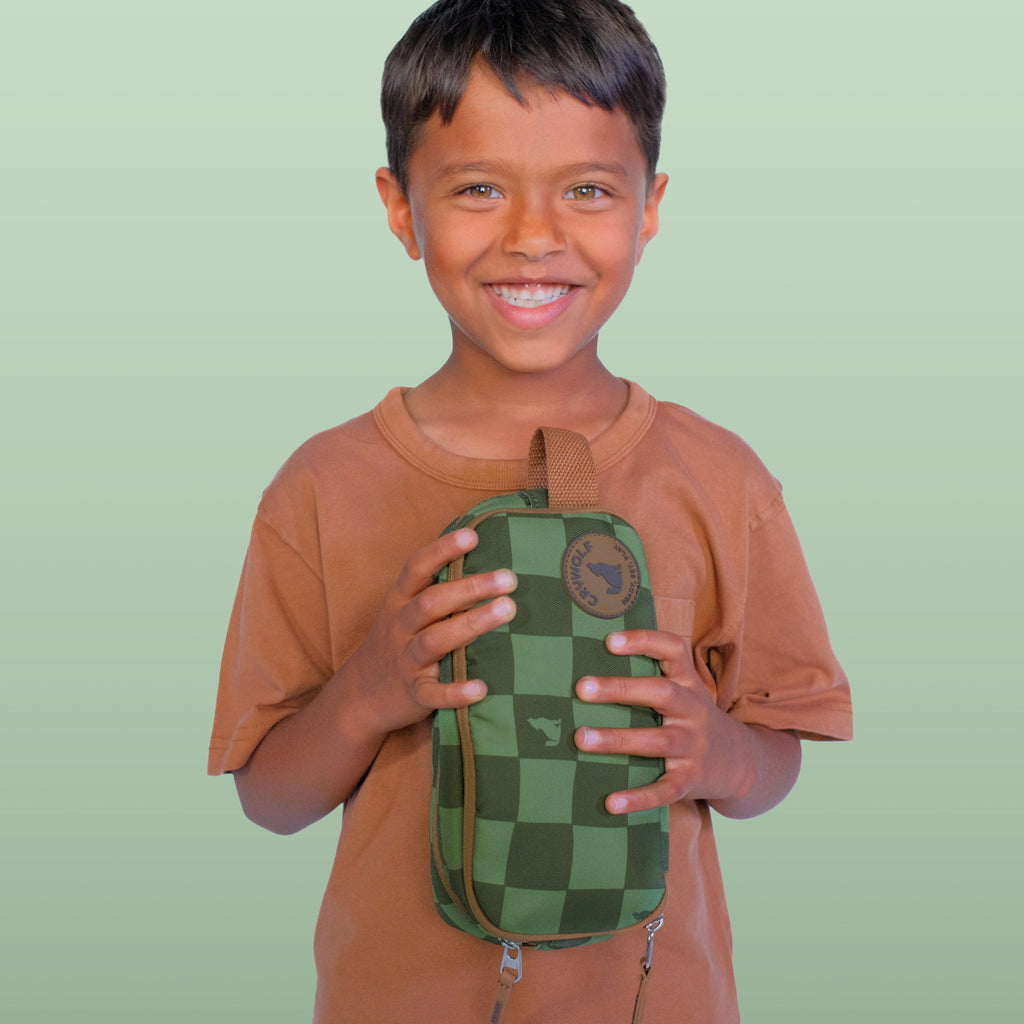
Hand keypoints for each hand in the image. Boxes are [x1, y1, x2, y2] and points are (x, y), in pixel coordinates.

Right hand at [347, 528, 517, 735]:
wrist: (360, 696)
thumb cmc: (398, 642)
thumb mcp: (404, 611)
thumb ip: (435, 589)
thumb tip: (486, 562)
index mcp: (399, 601)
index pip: (417, 568)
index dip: (442, 550)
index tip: (472, 536)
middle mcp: (400, 627)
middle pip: (432, 602)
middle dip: (470, 588)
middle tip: (509, 578)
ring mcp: (405, 661)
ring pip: (435, 641)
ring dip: (471, 624)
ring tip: (507, 610)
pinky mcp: (413, 694)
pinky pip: (433, 693)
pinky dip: (455, 692)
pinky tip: (481, 688)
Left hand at [574, 629, 756, 814]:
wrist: (739, 762)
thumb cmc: (691, 717)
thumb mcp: (683, 689)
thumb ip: (650, 672)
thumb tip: (590, 650)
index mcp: (688, 683)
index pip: (673, 650)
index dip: (644, 641)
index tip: (609, 641)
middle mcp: (693, 710)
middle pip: (661, 693)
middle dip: (620, 689)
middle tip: (582, 688)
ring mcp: (693, 746)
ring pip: (656, 741)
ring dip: (617, 739)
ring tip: (581, 738)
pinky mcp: (690, 780)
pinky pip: (663, 790)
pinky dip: (637, 798)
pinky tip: (610, 803)